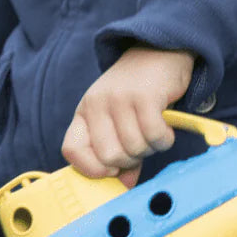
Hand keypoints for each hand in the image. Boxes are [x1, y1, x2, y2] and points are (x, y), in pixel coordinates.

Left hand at [62, 46, 193, 185]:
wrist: (158, 52)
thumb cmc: (137, 92)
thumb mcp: (118, 119)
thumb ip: (119, 153)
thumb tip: (123, 185)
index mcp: (84, 112)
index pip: (71, 150)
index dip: (91, 169)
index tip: (111, 170)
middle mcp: (97, 104)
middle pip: (108, 156)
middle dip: (130, 160)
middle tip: (141, 146)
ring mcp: (119, 99)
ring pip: (134, 148)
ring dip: (150, 147)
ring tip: (153, 131)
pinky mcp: (145, 96)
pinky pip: (154, 135)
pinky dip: (164, 139)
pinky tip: (165, 127)